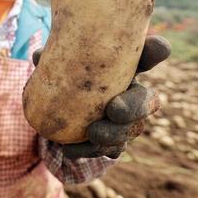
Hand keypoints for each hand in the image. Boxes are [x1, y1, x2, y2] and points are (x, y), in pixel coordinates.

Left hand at [32, 35, 170, 158]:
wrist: (60, 113)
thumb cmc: (64, 77)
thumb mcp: (56, 65)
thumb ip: (51, 59)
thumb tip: (39, 56)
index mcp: (125, 66)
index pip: (148, 53)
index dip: (156, 49)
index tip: (158, 46)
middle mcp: (132, 93)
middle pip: (147, 100)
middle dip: (134, 106)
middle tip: (114, 110)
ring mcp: (127, 121)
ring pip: (131, 130)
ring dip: (113, 133)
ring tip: (93, 133)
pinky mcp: (114, 143)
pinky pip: (110, 151)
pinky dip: (89, 150)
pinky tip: (70, 149)